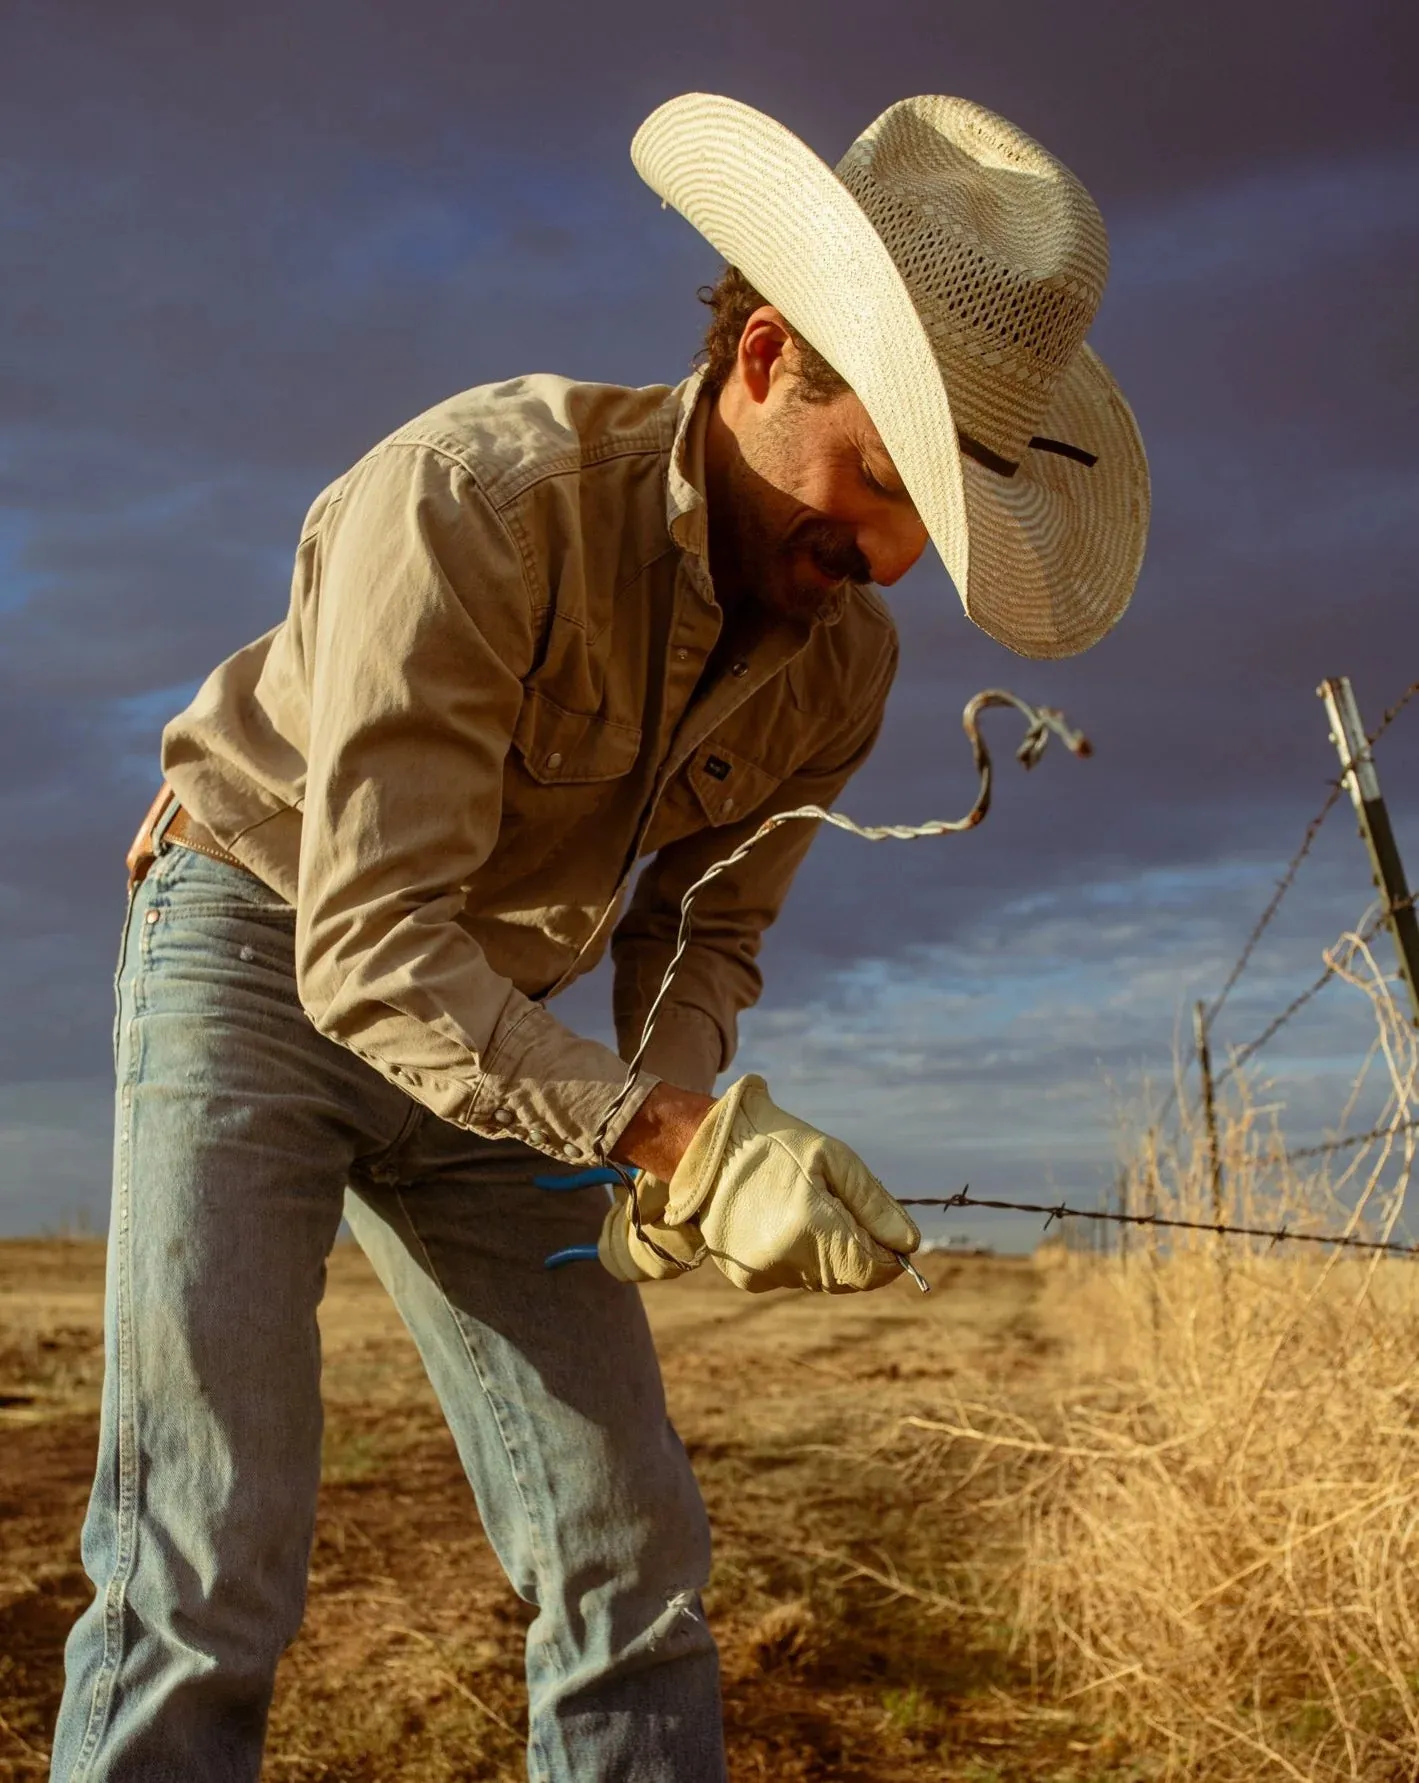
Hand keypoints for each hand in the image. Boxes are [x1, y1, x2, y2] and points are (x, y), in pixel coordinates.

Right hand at [605, 1074, 919, 1293]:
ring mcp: (763, 1273)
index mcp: (810, 1225)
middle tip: (843, 1208)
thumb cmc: (777, 1143)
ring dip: (832, 1253)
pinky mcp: (748, 1279)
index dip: (890, 1254)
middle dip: (860, 1249)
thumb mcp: (833, 1158)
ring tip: (808, 1208)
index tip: (888, 1230)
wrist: (707, 1148)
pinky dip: (802, 1256)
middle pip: (851, 1277)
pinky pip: (795, 1277)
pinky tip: (785, 1221)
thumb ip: (875, 1204)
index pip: (872, 1269)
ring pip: (825, 1280)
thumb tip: (911, 1244)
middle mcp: (786, 1259)